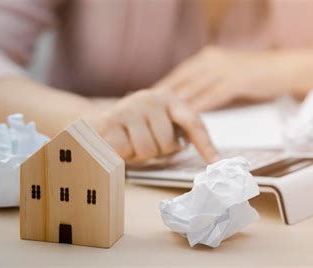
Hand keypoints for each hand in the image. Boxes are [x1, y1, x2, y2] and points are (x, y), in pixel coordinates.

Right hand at [84, 88, 217, 163]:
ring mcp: (130, 108)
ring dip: (138, 154)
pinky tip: (117, 144)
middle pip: (167, 143)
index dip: (205, 144)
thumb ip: (179, 133)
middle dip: (157, 152)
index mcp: (170, 99)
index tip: (216, 162)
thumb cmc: (136, 129)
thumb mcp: (160, 125)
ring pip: (146, 149)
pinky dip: (122, 154)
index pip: (193, 122)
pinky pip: (125, 150)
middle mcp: (151, 99)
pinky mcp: (110, 120)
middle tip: (145, 144)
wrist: (96, 122)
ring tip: (131, 144)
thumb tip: (210, 157)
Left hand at [157, 47, 284, 111]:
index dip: (163, 87)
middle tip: (147, 113)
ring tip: (161, 121)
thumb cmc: (257, 74)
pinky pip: (211, 98)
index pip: (179, 74)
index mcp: (208, 57)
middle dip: (163, 98)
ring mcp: (223, 70)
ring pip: (193, 90)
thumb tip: (192, 97)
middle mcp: (212, 60)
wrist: (284, 68)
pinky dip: (197, 110)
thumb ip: (210, 81)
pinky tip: (186, 120)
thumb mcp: (228, 72)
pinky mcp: (235, 81)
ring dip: (176, 107)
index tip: (148, 100)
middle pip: (181, 82)